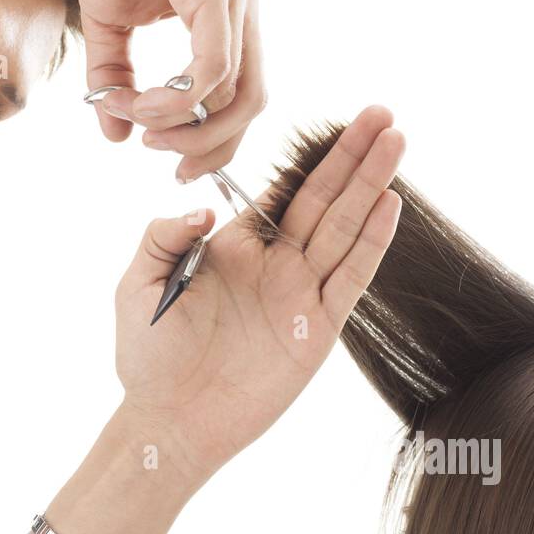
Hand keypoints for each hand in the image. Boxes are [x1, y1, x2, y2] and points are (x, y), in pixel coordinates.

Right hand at [55, 0, 264, 181]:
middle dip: (208, 145)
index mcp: (229, 18)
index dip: (214, 142)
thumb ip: (117, 81)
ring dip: (181, 123)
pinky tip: (144, 103)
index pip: (243, 98)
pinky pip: (214, 67)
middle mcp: (244, 8)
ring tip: (136, 119)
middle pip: (252, 105)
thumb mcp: (108, 27)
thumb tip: (114, 136)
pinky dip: (180, 99)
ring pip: (234, 93)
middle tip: (157, 155)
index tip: (173, 165)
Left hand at [111, 106, 405, 483]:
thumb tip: (202, 210)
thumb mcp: (137, 285)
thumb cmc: (149, 357)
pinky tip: (389, 204)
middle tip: (383, 113)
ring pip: (345, 228)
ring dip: (371, 185)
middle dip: (353, 156)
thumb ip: (162, 237)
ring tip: (396, 141)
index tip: (336, 121)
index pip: (282, 192)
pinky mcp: (318, 328)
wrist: (169, 421)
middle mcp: (275, 264)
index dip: (311, 157)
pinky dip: (372, 242)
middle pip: (324, 198)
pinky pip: (351, 277)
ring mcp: (300, 294)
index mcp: (236, 248)